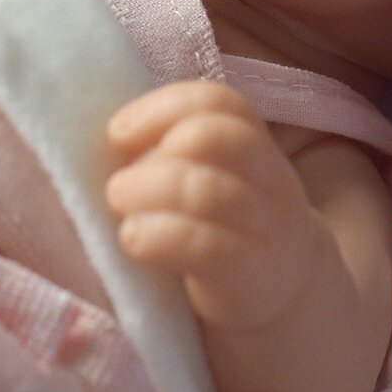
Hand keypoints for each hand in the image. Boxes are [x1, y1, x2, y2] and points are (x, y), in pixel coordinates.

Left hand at [105, 81, 324, 331]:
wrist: (278, 288)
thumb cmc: (220, 221)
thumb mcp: (207, 174)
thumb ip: (168, 150)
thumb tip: (113, 139)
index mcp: (254, 143)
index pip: (218, 102)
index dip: (161, 108)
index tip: (118, 134)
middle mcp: (269, 178)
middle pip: (217, 137)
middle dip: (155, 152)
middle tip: (118, 185)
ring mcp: (266, 227)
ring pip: (209, 191)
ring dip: (148, 193)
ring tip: (120, 208)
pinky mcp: (250, 276)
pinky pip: (206, 247)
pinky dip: (158, 236)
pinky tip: (133, 238)